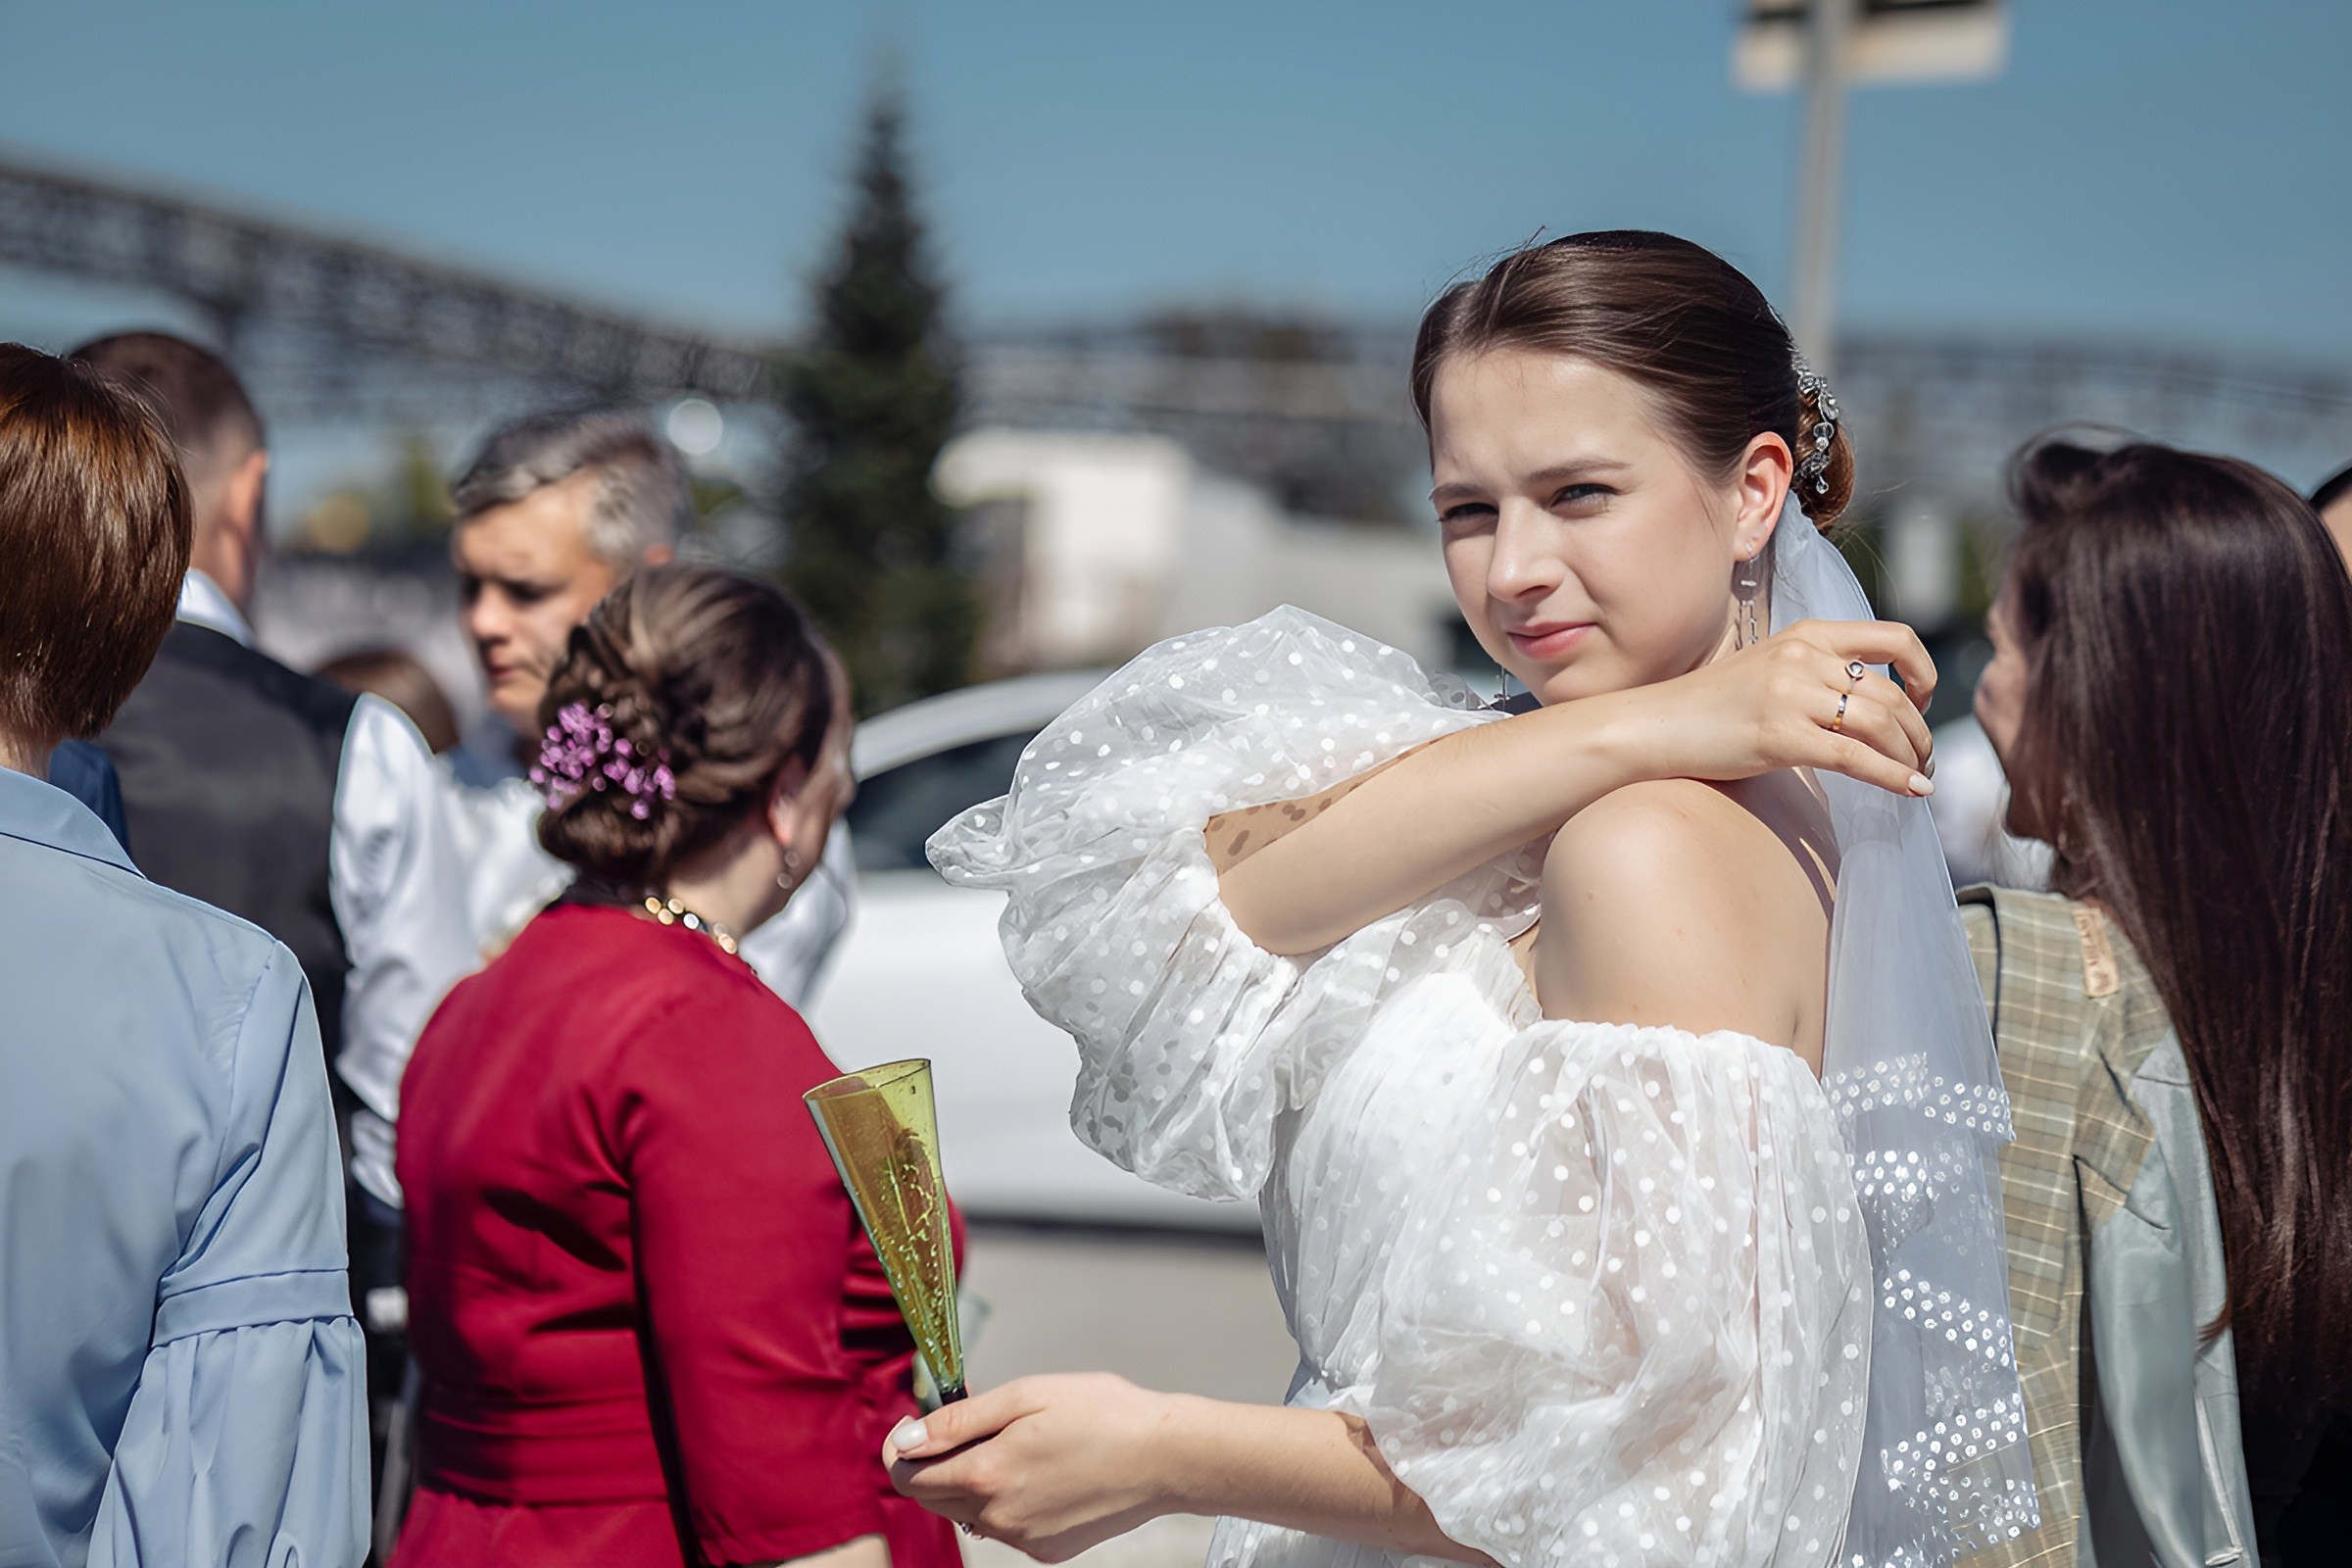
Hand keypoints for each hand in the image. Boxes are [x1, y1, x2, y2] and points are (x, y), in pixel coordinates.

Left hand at [883, 1375, 1180, 1562]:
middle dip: (936, 1461)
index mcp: (988, 1474)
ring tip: (1019, 1442)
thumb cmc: (1102, 1413)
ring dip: (975, 1480)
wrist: (1166, 1457)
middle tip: (974, 1423)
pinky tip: (1044, 1471)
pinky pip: (1007, 1525)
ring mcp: (1023, 1540)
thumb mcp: (1026, 1395)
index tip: (915, 1423)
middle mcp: (999, 1517)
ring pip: (970, 1512)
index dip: (902, 1449)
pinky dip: (1009, 1499)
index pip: (908, 1477)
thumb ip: (959, 1420)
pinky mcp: (1047, 1551)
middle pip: (933, 1497)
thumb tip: (908, 1438)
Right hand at [1619, 619, 1937, 796]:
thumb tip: (1871, 701)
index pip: (1894, 638)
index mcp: (1806, 634)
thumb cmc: (1712, 707)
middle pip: (1893, 694)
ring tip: (1918, 774)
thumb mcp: (1771, 669)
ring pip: (1881, 724)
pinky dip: (1894, 776)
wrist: (1656, 725)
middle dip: (1920, 731)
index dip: (1923, 671)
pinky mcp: (1780, 736)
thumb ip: (1817, 672)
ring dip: (1912, 755)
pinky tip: (1914, 790)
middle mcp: (1803, 657)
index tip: (1923, 700)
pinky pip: (1855, 758)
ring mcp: (1790, 696)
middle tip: (1924, 756)